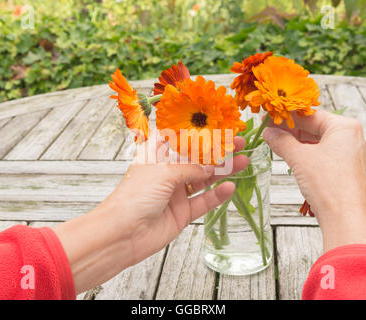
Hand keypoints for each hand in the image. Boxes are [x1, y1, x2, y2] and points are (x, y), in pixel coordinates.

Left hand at [54, 136, 248, 293]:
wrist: (122, 234)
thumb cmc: (134, 196)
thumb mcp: (163, 172)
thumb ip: (190, 168)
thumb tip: (210, 167)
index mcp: (156, 156)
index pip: (182, 140)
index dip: (201, 133)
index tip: (221, 126)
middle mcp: (166, 172)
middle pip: (197, 158)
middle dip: (218, 151)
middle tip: (239, 143)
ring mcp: (175, 193)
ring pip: (204, 179)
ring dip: (223, 171)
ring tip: (243, 162)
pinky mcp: (182, 213)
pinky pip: (203, 201)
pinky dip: (217, 195)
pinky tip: (229, 187)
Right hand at [263, 110, 365, 251]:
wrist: (346, 219)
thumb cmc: (328, 184)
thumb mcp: (299, 158)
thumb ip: (281, 141)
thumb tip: (269, 132)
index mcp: (345, 127)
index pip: (310, 116)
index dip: (287, 117)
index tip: (269, 118)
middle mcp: (352, 138)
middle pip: (315, 128)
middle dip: (291, 131)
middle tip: (270, 132)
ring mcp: (352, 155)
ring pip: (319, 143)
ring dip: (297, 143)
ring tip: (277, 145)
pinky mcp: (348, 171)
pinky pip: (324, 156)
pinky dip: (307, 155)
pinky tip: (292, 158)